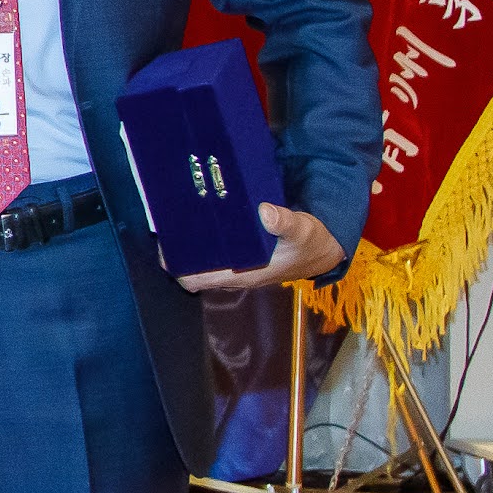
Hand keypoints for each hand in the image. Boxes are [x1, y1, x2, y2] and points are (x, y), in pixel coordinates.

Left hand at [178, 202, 345, 296]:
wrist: (325, 251)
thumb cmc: (311, 243)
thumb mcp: (302, 230)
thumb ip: (285, 222)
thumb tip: (264, 212)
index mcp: (242, 274)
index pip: (195, 280)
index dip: (177, 266)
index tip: (167, 243)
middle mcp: (235, 274)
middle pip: (193, 269)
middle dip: (178, 251)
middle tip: (168, 221)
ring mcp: (238, 267)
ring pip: (203, 261)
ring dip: (190, 245)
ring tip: (179, 216)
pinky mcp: (243, 257)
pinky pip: (215, 253)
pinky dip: (205, 240)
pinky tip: (201, 217)